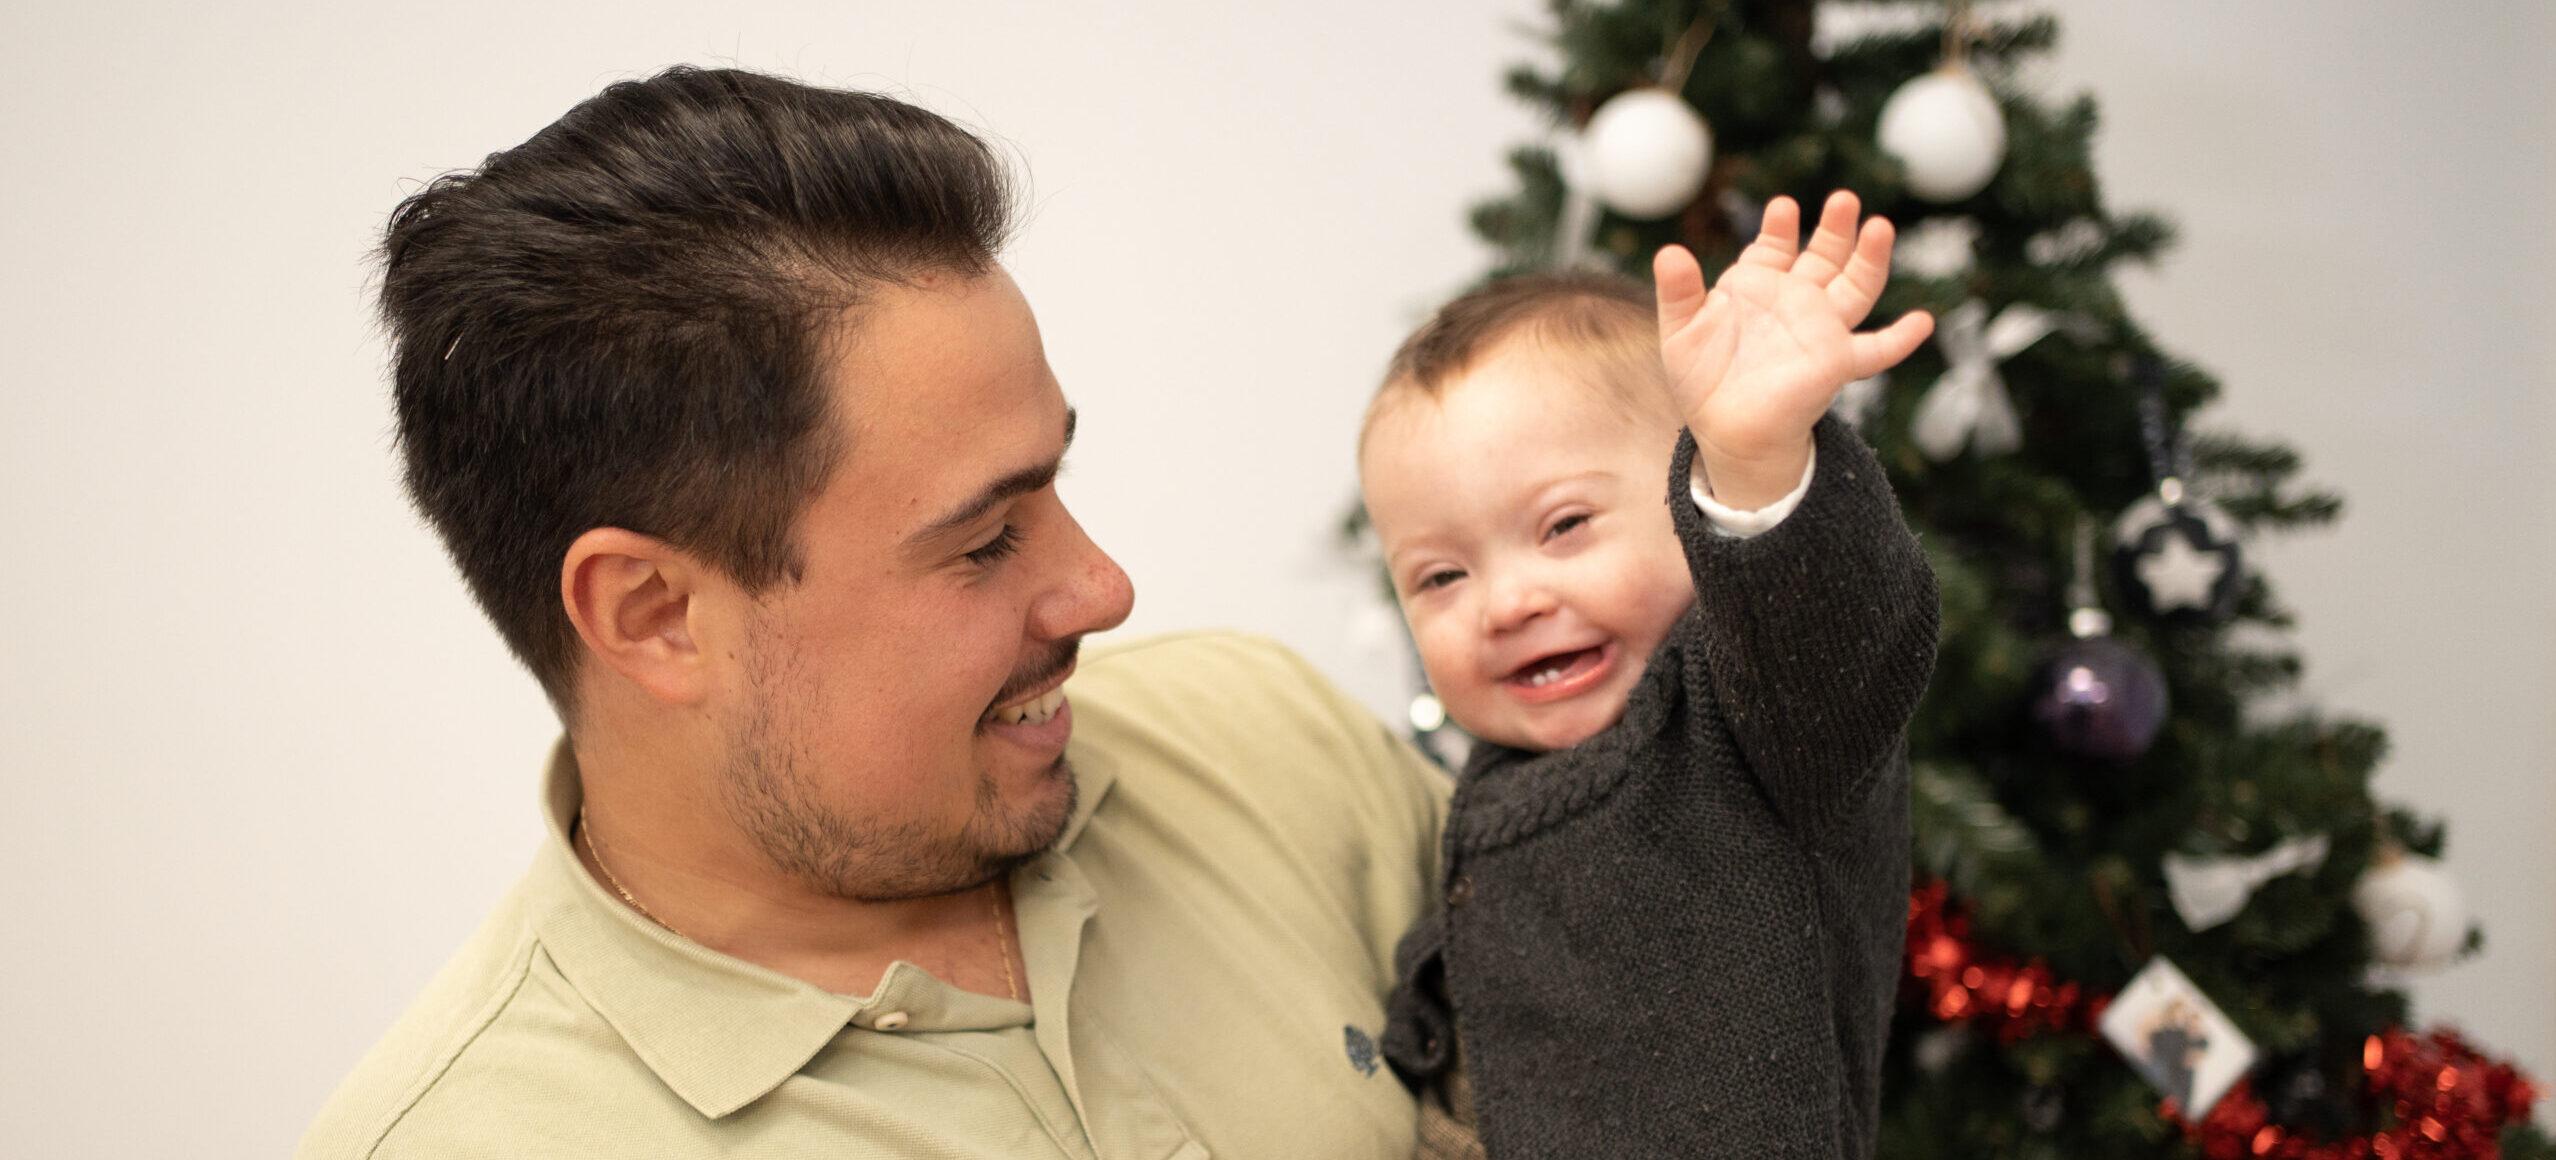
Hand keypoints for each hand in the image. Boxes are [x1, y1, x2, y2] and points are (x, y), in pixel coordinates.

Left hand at [1655, 190, 1933, 508]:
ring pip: (1855, 287)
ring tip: (1879, 227)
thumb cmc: (1703, 379)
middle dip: (1834, 228)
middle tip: (1844, 199)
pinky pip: (1876, 351)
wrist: (1725, 429)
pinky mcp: (1836, 362)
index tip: (1782, 208)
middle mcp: (1796, 301)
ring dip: (1870, 259)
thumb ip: (1678, 291)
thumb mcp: (1681, 330)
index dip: (1779, 227)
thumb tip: (1668, 252)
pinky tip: (1922, 322)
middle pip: (1825, 255)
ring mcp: (1820, 329)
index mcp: (1760, 286)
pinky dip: (1901, 339)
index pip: (1775, 246)